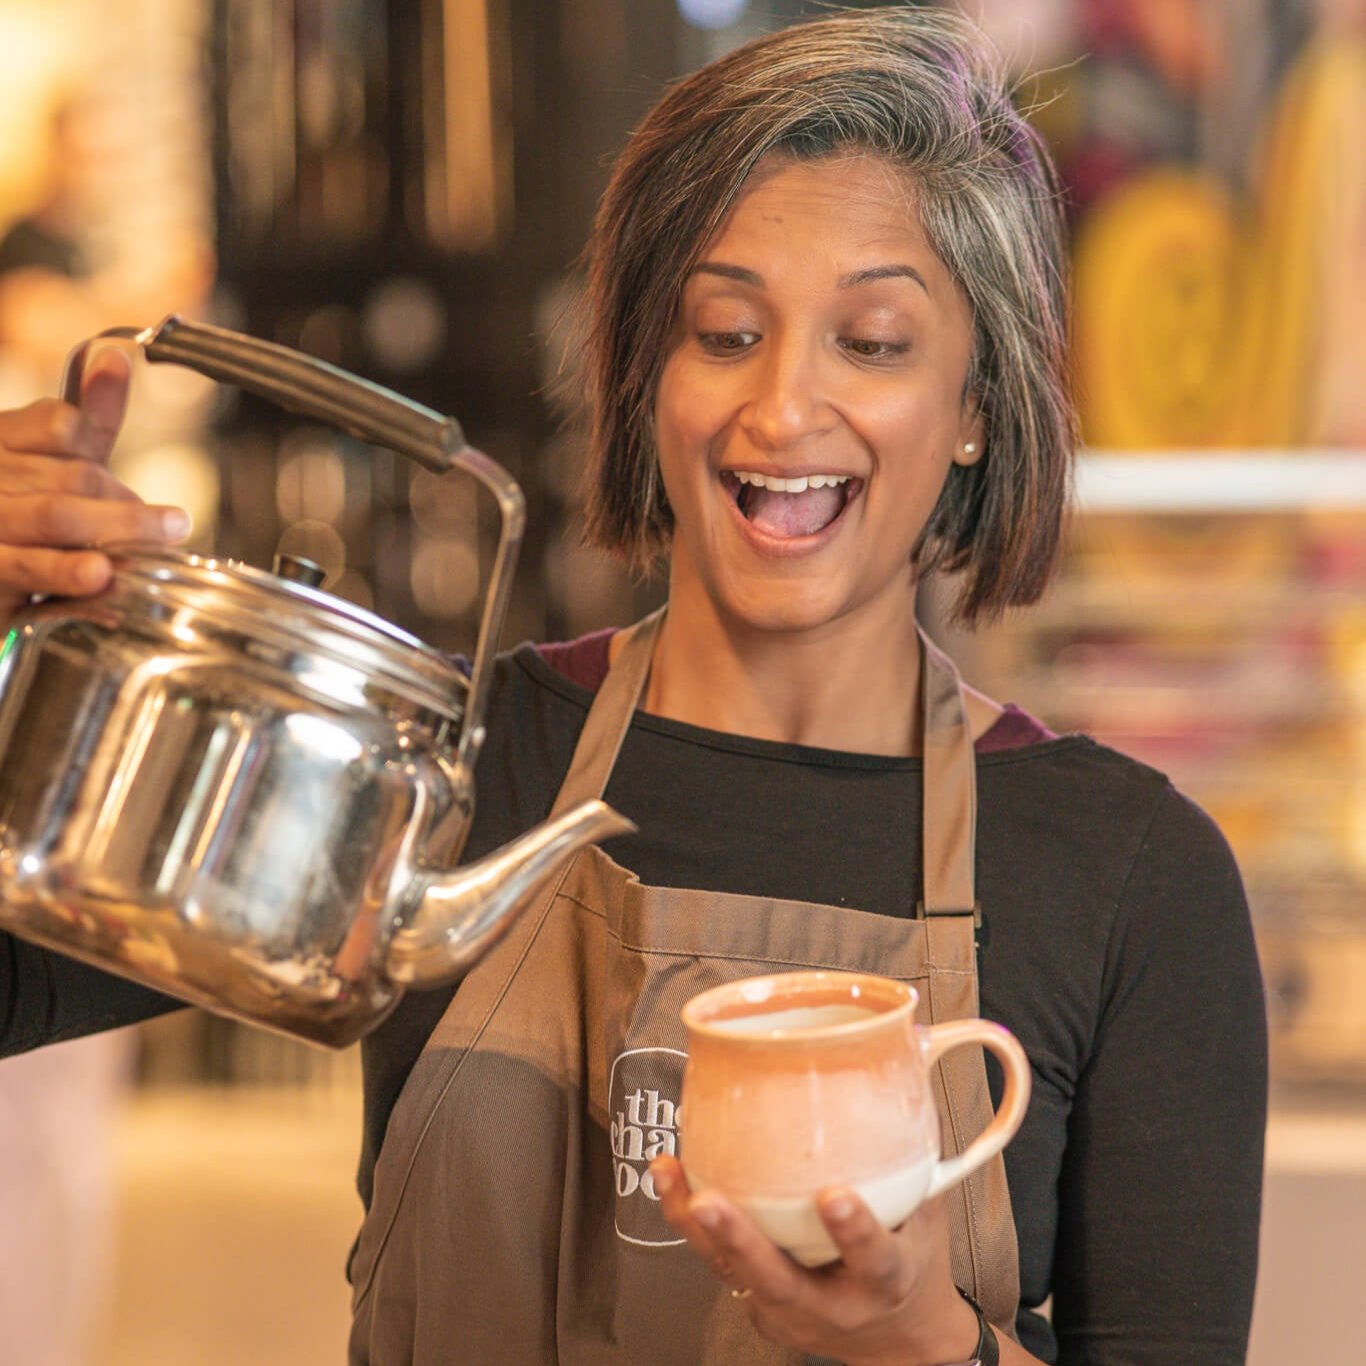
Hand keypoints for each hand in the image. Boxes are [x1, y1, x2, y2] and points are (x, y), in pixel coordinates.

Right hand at [0, 341, 191, 618]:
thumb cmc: (22, 508)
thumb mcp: (53, 457)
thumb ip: (88, 416)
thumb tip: (114, 358)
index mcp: (4, 439)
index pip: (57, 422)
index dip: (92, 442)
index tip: (123, 466)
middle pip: (71, 475)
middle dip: (123, 502)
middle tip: (172, 523)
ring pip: (57, 514)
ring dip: (117, 528)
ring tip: (165, 536)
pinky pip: (29, 566)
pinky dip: (67, 570)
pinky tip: (101, 575)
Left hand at [651, 1155, 980, 1365]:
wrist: (898, 1338)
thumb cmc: (912, 1254)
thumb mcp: (929, 1205)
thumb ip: (913, 1135)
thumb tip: (912, 1040)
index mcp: (887, 1278)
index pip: (875, 1259)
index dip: (855, 1232)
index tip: (835, 1196)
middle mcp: (836, 1304)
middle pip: (782, 1283)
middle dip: (743, 1242)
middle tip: (711, 1201)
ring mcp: (791, 1313)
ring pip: (737, 1275)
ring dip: (698, 1227)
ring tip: (670, 1174)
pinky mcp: (760, 1308)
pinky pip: (720, 1265)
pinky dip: (690, 1222)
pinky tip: (671, 1179)